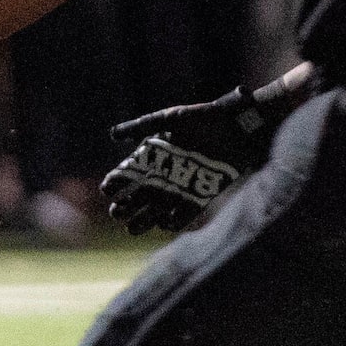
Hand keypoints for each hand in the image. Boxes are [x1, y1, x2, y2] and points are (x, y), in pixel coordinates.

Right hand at [97, 86, 287, 233]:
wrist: (238, 127)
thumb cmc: (204, 117)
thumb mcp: (170, 118)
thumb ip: (141, 125)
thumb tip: (112, 135)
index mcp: (153, 155)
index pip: (126, 174)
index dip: (115, 183)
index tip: (107, 188)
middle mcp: (164, 173)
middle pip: (137, 196)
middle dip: (124, 206)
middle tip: (116, 212)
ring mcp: (181, 186)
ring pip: (156, 209)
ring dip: (143, 220)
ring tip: (132, 228)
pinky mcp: (200, 196)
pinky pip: (183, 216)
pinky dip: (173, 222)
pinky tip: (163, 223)